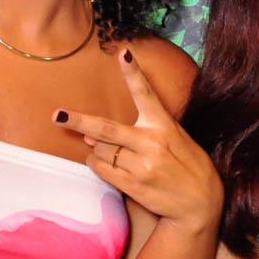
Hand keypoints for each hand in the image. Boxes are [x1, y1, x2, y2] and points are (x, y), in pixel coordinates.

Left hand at [53, 48, 223, 234]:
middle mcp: (151, 143)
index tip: (124, 54)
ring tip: (105, 150)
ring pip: (101, 150)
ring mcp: (142, 165)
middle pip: (106, 129)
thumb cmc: (188, 166)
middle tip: (58, 116)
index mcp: (164, 126)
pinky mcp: (134, 185)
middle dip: (79, 121)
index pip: (145, 94)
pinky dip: (96, 163)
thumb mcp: (177, 139)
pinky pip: (102, 170)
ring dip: (96, 148)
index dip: (133, 73)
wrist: (201, 203)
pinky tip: (100, 162)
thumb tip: (93, 133)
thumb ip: (143, 131)